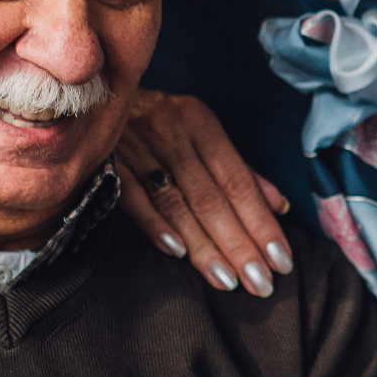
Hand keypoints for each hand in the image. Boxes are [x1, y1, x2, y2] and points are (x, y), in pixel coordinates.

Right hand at [118, 91, 292, 297]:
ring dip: (204, 247)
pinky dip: (155, 225)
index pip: (238, 182)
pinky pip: (132, 198)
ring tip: (227, 280)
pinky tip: (177, 252)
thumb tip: (279, 206)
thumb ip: (240, 170)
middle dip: (239, 245)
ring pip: (176, 204)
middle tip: (261, 283)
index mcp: (200, 123)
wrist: (95, 93)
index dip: (261, 223)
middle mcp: (172, 132)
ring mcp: (136, 147)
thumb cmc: (161, 121)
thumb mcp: (202, 133)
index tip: (281, 260)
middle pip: (211, 198)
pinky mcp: (106, 161)